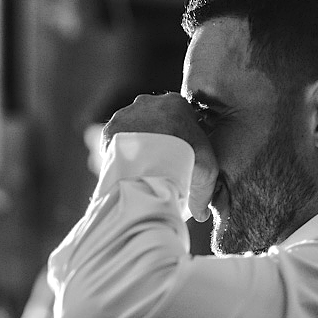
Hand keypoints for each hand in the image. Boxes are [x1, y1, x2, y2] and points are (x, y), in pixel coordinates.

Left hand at [101, 92, 217, 221]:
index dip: (179, 139)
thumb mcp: (207, 172)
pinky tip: (127, 168)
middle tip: (158, 164)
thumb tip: (202, 215)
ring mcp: (127, 113)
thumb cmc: (185, 160)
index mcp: (176, 103)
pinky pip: (115, 141)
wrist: (151, 162)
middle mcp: (149, 102)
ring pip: (132, 130)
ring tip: (142, 169)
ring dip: (137, 145)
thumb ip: (205, 191)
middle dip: (156, 139)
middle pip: (153, 122)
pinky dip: (120, 153)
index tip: (178, 157)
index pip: (178, 118)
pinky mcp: (110, 129)